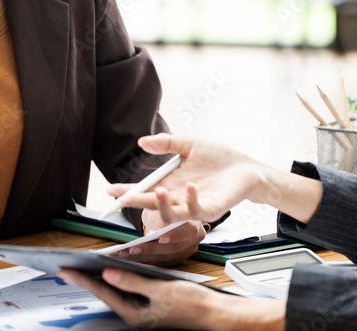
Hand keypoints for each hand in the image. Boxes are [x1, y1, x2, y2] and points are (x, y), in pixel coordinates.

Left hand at [59, 268, 284, 329]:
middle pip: (105, 294)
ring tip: (83, 270)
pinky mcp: (151, 308)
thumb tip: (108, 273)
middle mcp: (136, 315)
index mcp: (135, 313)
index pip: (102, 291)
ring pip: (116, 294)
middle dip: (86, 280)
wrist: (216, 316)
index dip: (82, 279)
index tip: (65, 270)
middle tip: (66, 269)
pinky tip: (112, 275)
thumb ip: (133, 281)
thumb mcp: (162, 290)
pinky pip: (128, 294)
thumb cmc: (194, 304)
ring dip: (100, 281)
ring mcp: (143, 313)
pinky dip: (118, 283)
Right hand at [108, 134, 261, 223]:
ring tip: (157, 189)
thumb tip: (142, 142)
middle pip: (153, 202)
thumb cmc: (218, 157)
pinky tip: (190, 184)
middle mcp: (179, 197)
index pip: (145, 188)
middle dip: (138, 200)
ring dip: (162, 204)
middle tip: (124, 198)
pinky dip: (191, 198)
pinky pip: (197, 210)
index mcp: (172, 183)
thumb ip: (166, 143)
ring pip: (172, 213)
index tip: (111, 190)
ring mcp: (194, 205)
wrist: (245, 167)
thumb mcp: (189, 145)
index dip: (128, 190)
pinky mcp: (211, 209)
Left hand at [114, 211, 204, 264]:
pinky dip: (144, 258)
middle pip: (174, 247)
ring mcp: (188, 248)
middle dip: (151, 248)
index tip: (157, 237)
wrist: (169, 208)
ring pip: (166, 255)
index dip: (173, 235)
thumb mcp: (161, 203)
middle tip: (133, 247)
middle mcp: (195, 235)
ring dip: (144, 254)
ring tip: (126, 252)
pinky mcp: (179, 257)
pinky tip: (130, 255)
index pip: (188, 229)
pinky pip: (161, 261)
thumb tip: (151, 233)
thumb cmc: (167, 202)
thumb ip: (158, 217)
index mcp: (195, 219)